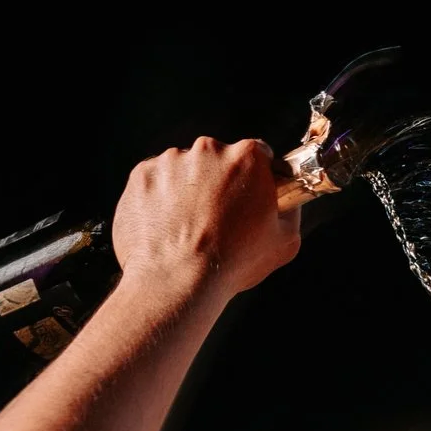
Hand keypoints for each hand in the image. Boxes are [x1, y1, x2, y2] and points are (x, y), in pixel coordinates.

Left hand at [113, 138, 302, 298]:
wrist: (176, 282)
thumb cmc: (232, 263)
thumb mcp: (285, 240)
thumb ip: (289, 209)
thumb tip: (285, 200)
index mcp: (247, 157)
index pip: (257, 154)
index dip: (256, 176)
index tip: (250, 195)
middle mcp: (208, 149)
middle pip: (218, 159)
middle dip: (219, 182)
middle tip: (219, 218)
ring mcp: (170, 161)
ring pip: (184, 170)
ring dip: (188, 190)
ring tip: (189, 229)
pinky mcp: (141, 176)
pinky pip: (155, 182)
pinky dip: (159, 200)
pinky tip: (167, 228)